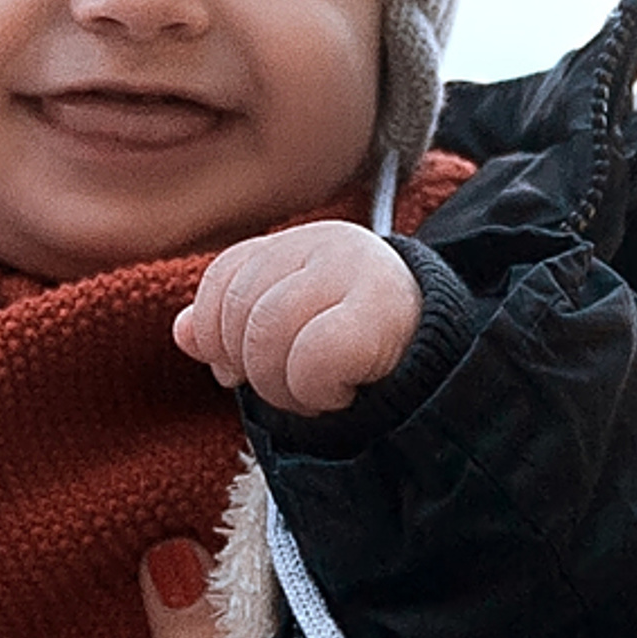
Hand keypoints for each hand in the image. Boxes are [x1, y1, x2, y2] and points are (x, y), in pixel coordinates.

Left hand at [174, 222, 420, 416]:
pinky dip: (315, 390)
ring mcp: (355, 270)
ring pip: (267, 336)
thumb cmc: (362, 351)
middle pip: (240, 312)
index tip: (235, 371)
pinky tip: (340, 392)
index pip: (223, 279)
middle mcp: (326, 243)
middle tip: (291, 388)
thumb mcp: (292, 330)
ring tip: (314, 395)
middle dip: (253, 370)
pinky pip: (310, 358)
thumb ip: (233, 325)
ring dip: (283, 388)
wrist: (453, 365)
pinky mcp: (380, 311)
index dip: (217, 334)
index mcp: (296, 243)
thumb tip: (183, 332)